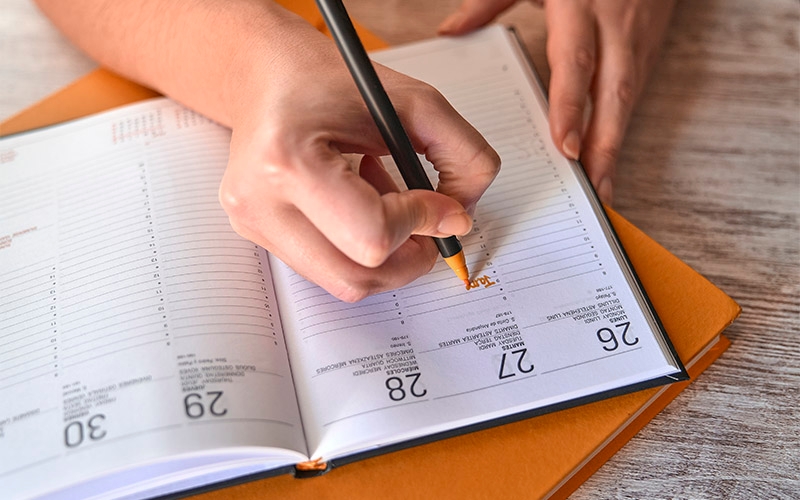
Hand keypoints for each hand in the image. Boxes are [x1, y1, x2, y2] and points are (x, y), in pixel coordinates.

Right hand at [219, 25, 498, 301]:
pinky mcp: (257, 235)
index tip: (441, 202)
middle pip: (355, 278)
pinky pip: (327, 268)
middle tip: (426, 221)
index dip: (421, 223)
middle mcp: (260, 202)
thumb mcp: (416, 102)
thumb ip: (462, 157)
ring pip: (343, 283)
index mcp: (288, 161)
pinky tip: (358, 202)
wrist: (267, 76)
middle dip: (408, 257)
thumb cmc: (331, 81)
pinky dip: (358, 248)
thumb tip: (460, 222)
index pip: (373, 234)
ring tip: (384, 199)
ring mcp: (253, 225)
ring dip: (383, 254)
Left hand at [439, 0, 675, 203]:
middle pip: (613, 94)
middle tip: (595, 187)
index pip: (576, 64)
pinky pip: (635, 93)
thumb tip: (449, 30)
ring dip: (617, 145)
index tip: (568, 148)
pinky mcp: (650, 48)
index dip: (573, 108)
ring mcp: (637, 38)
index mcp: (579, 6)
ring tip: (604, 186)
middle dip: (605, 144)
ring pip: (629, 99)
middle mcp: (614, 26)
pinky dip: (622, 127)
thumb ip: (490, 0)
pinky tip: (609, 156)